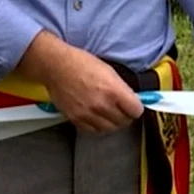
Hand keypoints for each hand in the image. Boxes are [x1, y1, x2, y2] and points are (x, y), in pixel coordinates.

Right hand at [23, 34, 143, 132]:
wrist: (57, 66)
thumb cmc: (81, 63)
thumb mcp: (109, 71)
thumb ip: (122, 88)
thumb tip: (132, 99)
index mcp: (113, 90)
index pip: (136, 111)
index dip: (136, 108)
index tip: (133, 106)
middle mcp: (102, 104)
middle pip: (124, 122)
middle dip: (125, 116)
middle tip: (122, 110)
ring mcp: (88, 114)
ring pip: (109, 129)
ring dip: (112, 122)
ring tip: (109, 114)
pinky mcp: (75, 119)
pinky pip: (92, 130)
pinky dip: (97, 126)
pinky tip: (96, 117)